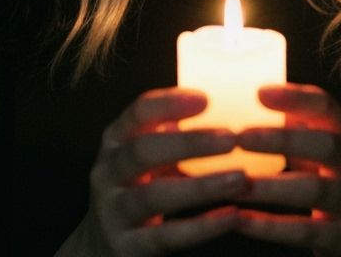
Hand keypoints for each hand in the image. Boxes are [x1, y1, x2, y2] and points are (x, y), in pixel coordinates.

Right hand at [59, 87, 248, 255]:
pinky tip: (231, 215)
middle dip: (189, 143)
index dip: (170, 103)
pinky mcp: (126, 247)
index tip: (206, 99)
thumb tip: (228, 103)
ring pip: (154, 195)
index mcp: (115, 140)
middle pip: (144, 151)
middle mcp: (108, 172)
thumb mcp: (143, 155)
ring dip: (201, 186)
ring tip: (240, 178)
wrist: (100, 245)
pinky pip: (166, 237)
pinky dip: (201, 226)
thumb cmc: (136, 186)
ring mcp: (113, 211)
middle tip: (231, 138)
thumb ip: (171, 132)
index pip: (138, 112)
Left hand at [233, 84, 340, 255]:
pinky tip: (241, 218)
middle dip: (282, 139)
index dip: (295, 98)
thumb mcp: (326, 142)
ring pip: (315, 190)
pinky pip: (305, 231)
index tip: (259, 93)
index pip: (326, 106)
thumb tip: (250, 94)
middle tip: (241, 137)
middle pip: (325, 145)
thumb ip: (298, 121)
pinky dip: (271, 227)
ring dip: (272, 187)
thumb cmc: (335, 173)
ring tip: (237, 182)